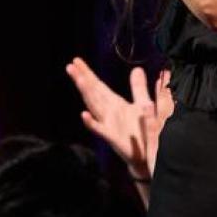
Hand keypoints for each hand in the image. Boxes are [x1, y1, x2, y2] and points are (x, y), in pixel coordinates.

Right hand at [67, 59, 173, 182]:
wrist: (146, 154)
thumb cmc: (141, 130)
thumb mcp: (143, 104)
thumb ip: (138, 87)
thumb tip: (136, 69)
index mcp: (114, 103)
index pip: (98, 85)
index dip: (88, 73)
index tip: (77, 61)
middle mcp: (108, 112)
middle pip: (93, 92)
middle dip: (82, 78)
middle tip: (70, 65)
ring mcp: (108, 124)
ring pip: (94, 106)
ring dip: (86, 93)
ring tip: (79, 79)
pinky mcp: (112, 137)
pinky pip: (100, 129)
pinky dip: (91, 123)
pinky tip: (83, 115)